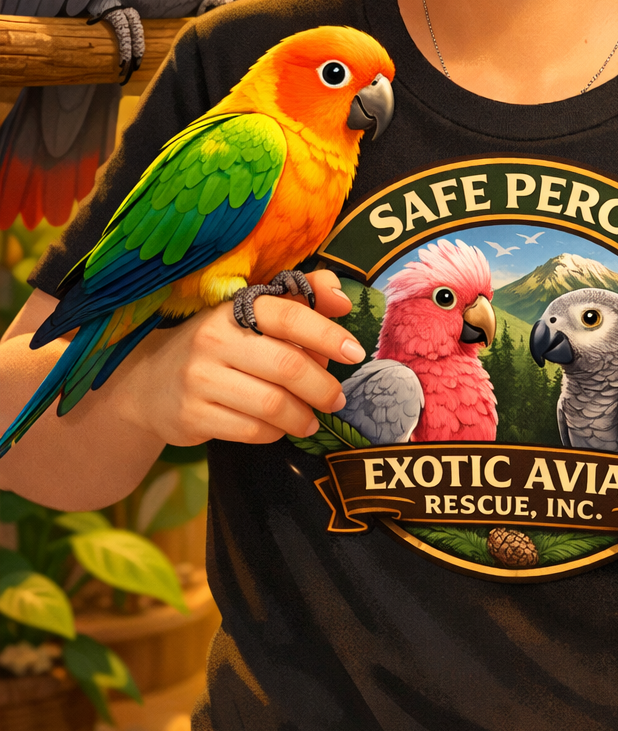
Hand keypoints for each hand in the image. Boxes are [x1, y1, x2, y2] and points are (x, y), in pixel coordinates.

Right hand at [115, 270, 364, 446]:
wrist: (149, 384)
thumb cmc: (218, 346)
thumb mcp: (251, 315)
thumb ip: (299, 300)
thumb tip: (341, 298)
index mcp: (233, 309)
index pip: (288, 316)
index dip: (327, 333)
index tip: (355, 352)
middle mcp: (213, 339)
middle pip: (287, 366)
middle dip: (322, 387)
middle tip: (336, 399)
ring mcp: (199, 379)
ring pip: (271, 404)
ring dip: (302, 416)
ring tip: (311, 419)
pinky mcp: (191, 416)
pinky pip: (251, 431)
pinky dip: (275, 433)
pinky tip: (280, 428)